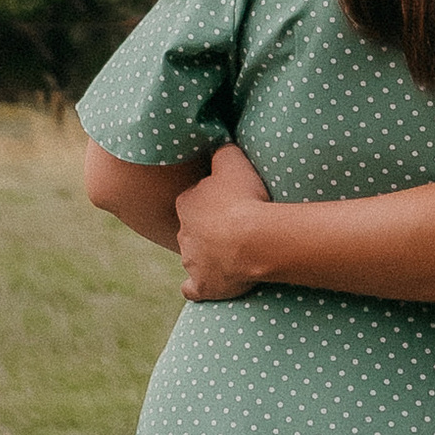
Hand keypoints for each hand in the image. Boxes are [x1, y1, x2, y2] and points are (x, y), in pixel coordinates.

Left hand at [174, 142, 277, 299]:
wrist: (251, 240)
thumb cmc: (243, 198)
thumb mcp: (232, 159)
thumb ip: (220, 151)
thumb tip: (216, 145)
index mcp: (187, 203)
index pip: (193, 198)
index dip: (211, 199)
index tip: (229, 200)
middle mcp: (183, 233)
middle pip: (193, 228)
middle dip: (208, 228)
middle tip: (235, 226)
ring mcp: (191, 261)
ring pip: (193, 256)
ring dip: (208, 255)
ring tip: (233, 253)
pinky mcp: (202, 285)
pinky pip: (192, 289)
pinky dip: (198, 287)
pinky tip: (209, 284)